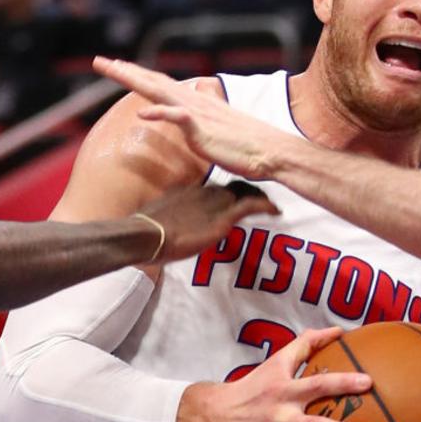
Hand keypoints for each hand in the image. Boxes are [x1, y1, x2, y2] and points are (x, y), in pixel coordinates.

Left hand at [93, 56, 298, 179]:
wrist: (270, 152)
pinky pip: (178, 118)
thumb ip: (206, 115)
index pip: (161, 84)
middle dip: (125, 71)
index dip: (138, 75)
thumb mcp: (221, 126)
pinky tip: (142, 112)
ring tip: (113, 70)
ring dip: (135, 80)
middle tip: (100, 61)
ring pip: (160, 92)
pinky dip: (160, 113)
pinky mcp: (203, 128)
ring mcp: (198, 113)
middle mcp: (194, 102)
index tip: (117, 67)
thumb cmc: (248, 144)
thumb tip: (199, 104)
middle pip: (154, 82)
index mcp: (196, 102)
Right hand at [139, 181, 279, 262]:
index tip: (237, 196)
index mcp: (189, 192)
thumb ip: (167, 221)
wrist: (145, 234)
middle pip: (233, 187)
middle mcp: (205, 192)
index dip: (228, 192)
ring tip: (270, 205)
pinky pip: (250, 206)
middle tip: (260, 199)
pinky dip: (265, 206)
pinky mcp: (223, 217)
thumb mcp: (157, 221)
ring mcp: (215, 203)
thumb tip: (163, 230)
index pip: (215, 188)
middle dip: (248, 192)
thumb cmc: (144, 232)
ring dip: (259, 197)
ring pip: (245, 192)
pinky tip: (275, 211)